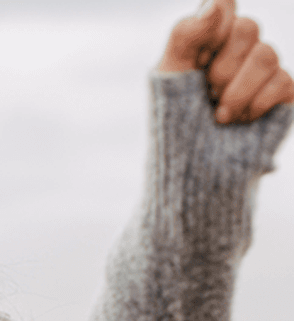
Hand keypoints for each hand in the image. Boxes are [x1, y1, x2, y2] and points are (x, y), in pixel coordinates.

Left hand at [159, 0, 293, 123]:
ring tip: (219, 117)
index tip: (199, 59)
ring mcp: (263, 72)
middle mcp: (240, 50)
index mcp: (209, 41)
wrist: (191, 174)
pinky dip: (254, 106)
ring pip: (267, 55)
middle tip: (207, 95)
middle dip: (221, 69)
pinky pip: (282, 82)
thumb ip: (185, 36)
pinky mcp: (282, 94)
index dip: (214, 28)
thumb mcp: (167, 80)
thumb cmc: (174, 127)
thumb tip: (216, 2)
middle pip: (248, 28)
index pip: (224, 5)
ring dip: (236, 93)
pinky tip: (240, 122)